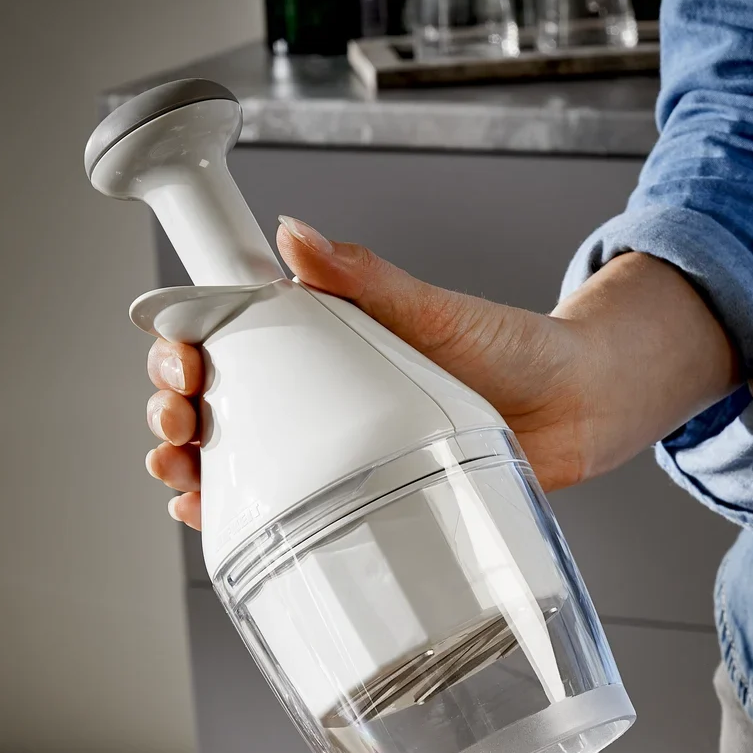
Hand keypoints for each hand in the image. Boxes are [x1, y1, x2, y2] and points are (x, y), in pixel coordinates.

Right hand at [144, 217, 736, 527]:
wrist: (577, 409)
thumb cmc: (513, 350)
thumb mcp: (436, 308)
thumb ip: (368, 278)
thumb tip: (298, 235)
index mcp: (321, 338)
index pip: (224, 335)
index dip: (184, 345)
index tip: (178, 355)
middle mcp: (318, 393)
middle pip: (215, 401)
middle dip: (175, 411)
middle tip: (179, 419)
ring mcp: (335, 448)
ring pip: (237, 458)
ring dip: (192, 466)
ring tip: (181, 472)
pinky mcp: (363, 495)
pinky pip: (288, 509)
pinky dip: (238, 514)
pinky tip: (212, 517)